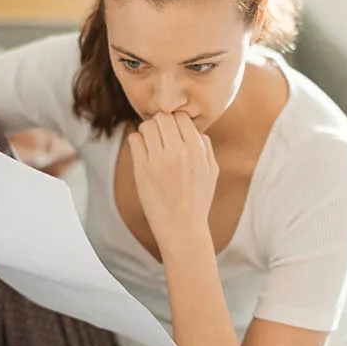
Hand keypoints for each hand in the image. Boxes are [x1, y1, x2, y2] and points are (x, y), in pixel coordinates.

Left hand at [128, 113, 217, 252]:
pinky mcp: (141, 170)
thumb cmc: (198, 201)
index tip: (172, 131)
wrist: (182, 228)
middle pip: (163, 117)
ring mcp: (158, 160)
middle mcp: (178, 152)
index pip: (181, 117)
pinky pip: (134, 140)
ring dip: (147, 131)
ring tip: (150, 143)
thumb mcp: (212, 173)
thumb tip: (197, 132)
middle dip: (160, 123)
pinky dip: (136, 141)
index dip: (176, 121)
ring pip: (147, 126)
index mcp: (197, 150)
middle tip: (159, 135)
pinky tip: (142, 152)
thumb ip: (206, 149)